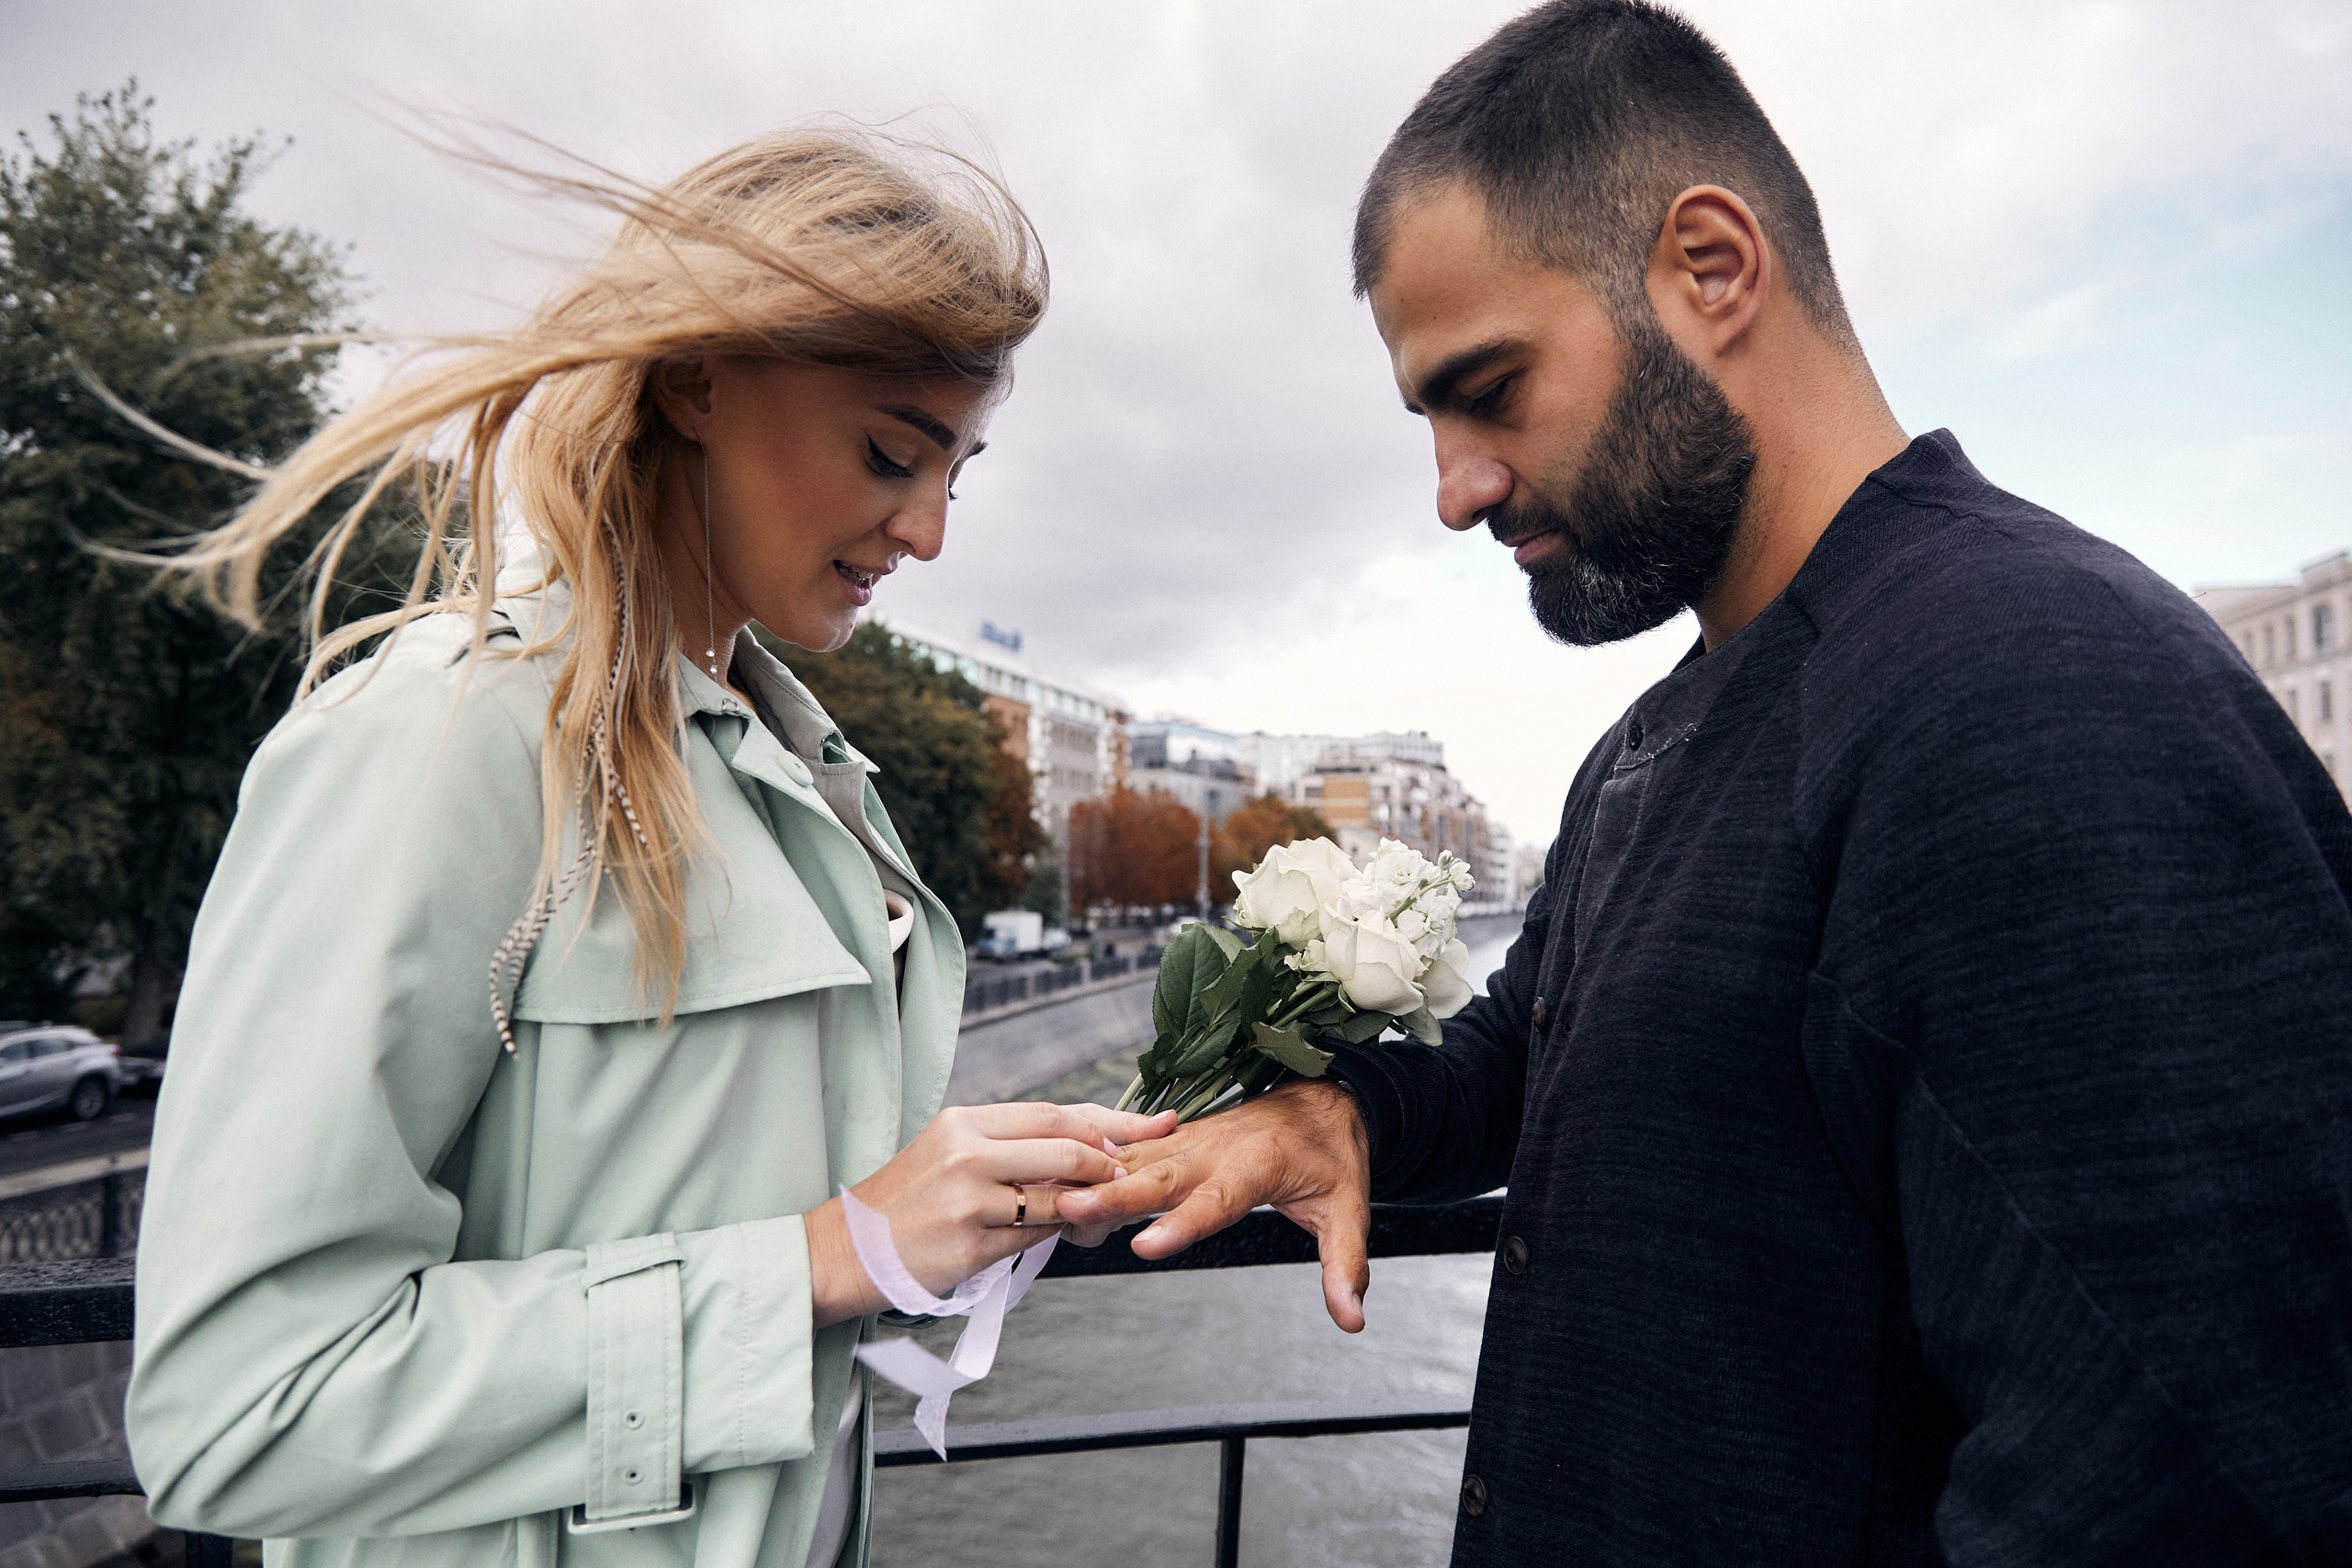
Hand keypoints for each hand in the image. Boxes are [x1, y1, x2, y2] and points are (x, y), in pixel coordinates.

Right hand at [806, 1102, 1176, 1327]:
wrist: (845, 1251)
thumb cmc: (903, 1202)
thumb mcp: (945, 1152)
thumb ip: (1005, 1144)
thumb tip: (1078, 1142)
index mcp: (963, 1123)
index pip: (1053, 1114)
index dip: (1109, 1121)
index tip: (1155, 1123)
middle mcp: (966, 1155)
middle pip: (1066, 1151)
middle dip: (1110, 1164)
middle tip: (1129, 1176)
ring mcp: (968, 1202)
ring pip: (1057, 1199)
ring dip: (1086, 1207)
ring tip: (1096, 1211)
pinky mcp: (969, 1247)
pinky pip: (1035, 1240)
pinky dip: (1056, 1237)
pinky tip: (1061, 1235)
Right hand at [1055, 1081, 1372, 1331]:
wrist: (1322, 1096)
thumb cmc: (1332, 1154)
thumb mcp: (1350, 1210)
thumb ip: (1344, 1265)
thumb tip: (1351, 1318)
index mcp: (1256, 1166)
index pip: (1214, 1202)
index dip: (1179, 1226)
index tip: (1144, 1247)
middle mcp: (1215, 1149)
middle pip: (1158, 1176)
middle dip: (1112, 1194)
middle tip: (1069, 1210)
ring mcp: (1191, 1141)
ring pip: (1134, 1158)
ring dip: (1092, 1176)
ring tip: (1050, 1200)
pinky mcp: (1176, 1140)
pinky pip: (1129, 1150)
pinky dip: (1094, 1161)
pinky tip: (1057, 1177)